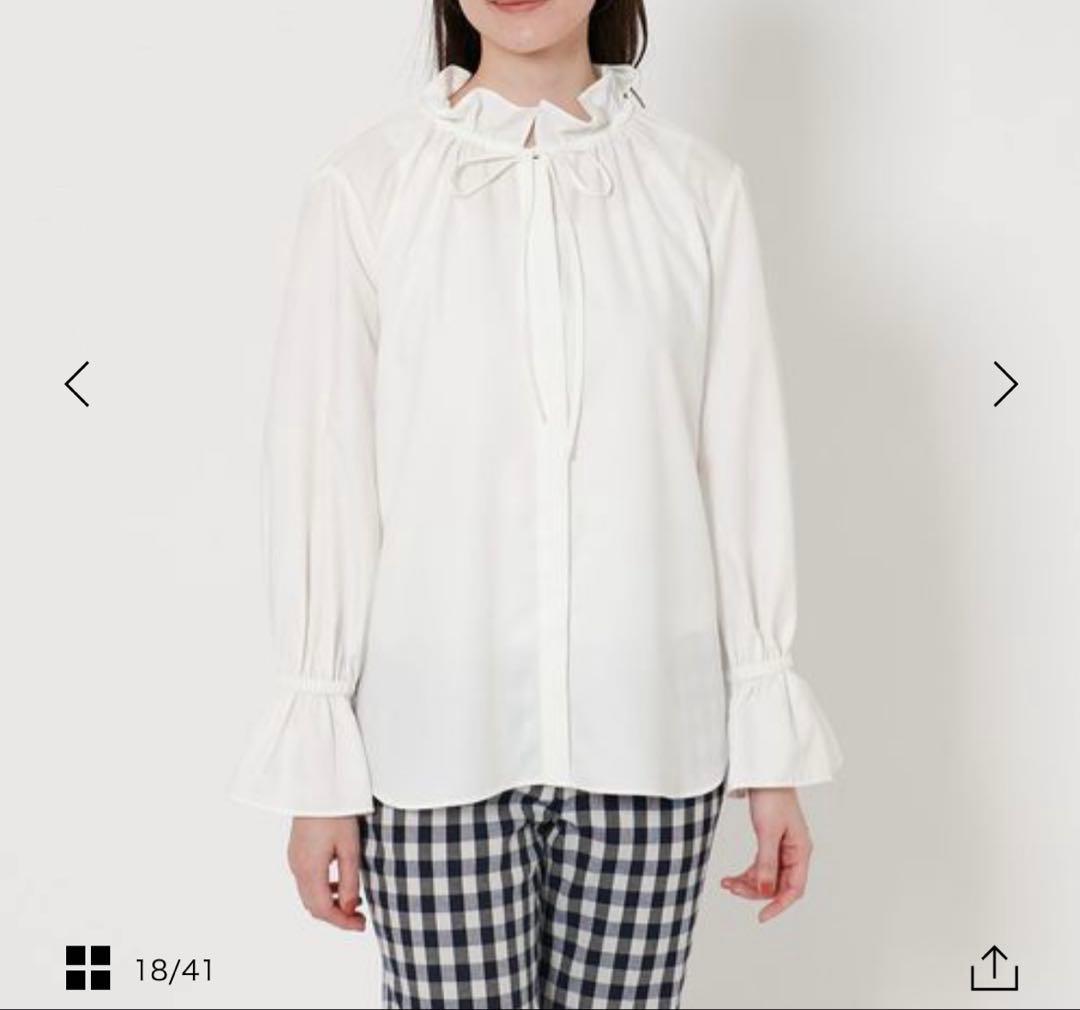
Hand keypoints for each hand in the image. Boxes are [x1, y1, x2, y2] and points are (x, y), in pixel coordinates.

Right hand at [287, 815, 366, 930]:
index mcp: (310, 869)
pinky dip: (323, 890)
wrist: (317, 786)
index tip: (361, 925)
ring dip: (330, 904)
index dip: (343, 922)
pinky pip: (307, 881)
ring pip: (309, 895)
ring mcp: (295, 860)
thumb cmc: (336, 813)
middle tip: (360, 918)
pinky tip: (340, 884)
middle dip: (336, 916)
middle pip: (314, 906)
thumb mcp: (350, 848)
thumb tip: (350, 908)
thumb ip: (350, 880)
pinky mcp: (297, 852)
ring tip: (354, 902)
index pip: (324, 909)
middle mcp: (297, 868)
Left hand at [720, 787, 811, 922]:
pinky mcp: (771, 841)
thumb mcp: (767, 832)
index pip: (794, 889)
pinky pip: (761, 866)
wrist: (764, 772)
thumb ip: (766, 863)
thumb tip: (763, 891)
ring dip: (748, 883)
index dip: (779, 905)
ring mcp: (783, 847)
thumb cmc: (771, 797)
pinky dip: (747, 872)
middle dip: (755, 891)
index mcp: (801, 851)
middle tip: (732, 888)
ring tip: (727, 883)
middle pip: (778, 884)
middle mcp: (795, 852)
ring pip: (767, 877)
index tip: (761, 917)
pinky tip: (732, 877)